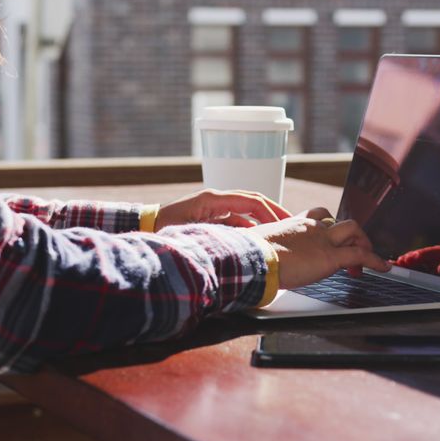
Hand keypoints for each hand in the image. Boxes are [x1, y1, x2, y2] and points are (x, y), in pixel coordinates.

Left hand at [155, 189, 290, 230]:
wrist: (147, 226)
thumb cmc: (164, 227)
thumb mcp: (191, 228)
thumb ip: (217, 230)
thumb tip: (242, 237)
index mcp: (213, 199)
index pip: (250, 201)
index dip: (270, 211)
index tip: (285, 223)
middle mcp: (217, 200)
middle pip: (253, 202)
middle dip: (274, 212)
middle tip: (292, 224)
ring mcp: (215, 208)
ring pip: (247, 212)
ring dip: (264, 221)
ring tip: (281, 233)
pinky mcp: (212, 217)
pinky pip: (237, 221)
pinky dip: (251, 229)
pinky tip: (260, 241)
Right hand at [247, 207, 391, 289]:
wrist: (253, 259)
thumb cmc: (250, 256)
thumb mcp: (259, 247)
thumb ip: (267, 250)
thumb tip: (259, 261)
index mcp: (293, 224)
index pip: (316, 217)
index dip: (327, 226)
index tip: (329, 238)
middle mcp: (311, 227)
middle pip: (338, 221)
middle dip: (349, 234)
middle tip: (350, 250)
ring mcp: (322, 240)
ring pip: (353, 230)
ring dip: (363, 242)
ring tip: (367, 258)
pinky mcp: (331, 257)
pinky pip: (360, 255)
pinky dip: (375, 260)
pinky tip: (383, 268)